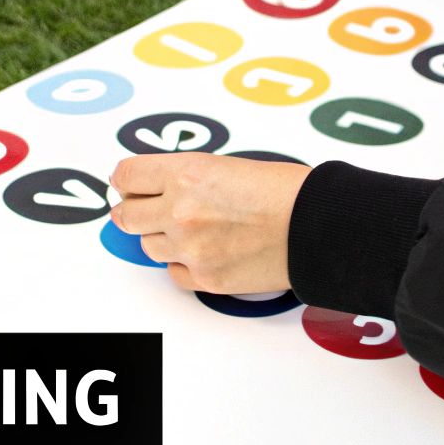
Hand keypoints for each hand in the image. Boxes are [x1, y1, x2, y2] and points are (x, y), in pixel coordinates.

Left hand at [108, 152, 310, 293]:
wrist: (317, 227)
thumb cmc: (286, 191)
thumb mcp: (228, 165)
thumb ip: (189, 176)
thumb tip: (162, 186)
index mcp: (186, 173)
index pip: (127, 176)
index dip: (126, 181)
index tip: (128, 184)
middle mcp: (180, 211)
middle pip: (126, 216)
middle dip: (133, 211)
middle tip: (141, 209)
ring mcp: (190, 249)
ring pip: (148, 247)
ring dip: (162, 238)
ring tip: (190, 230)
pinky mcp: (205, 279)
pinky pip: (173, 273)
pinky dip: (183, 264)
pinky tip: (203, 252)